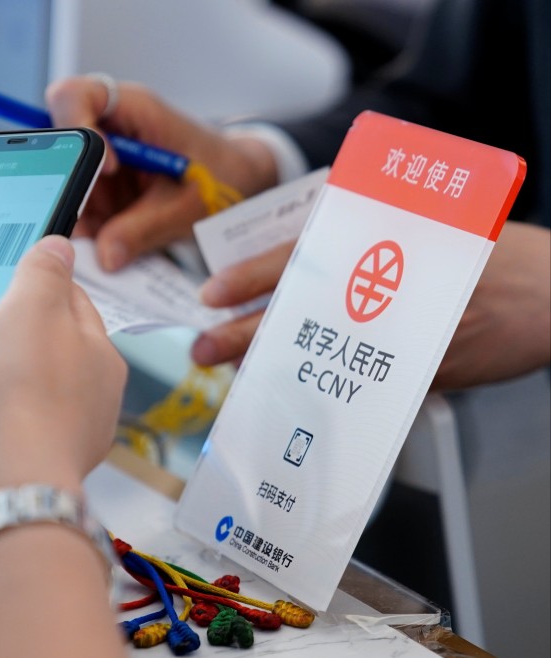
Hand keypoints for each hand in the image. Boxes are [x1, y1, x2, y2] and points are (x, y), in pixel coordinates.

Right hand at [0, 235, 126, 540]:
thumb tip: (62, 247)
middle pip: (47, 353)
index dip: (41, 287)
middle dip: (11, 338)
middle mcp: (88, 404)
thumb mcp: (32, 304)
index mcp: (102, 360)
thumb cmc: (21, 387)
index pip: (77, 306)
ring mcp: (54, 442)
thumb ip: (45, 271)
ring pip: (18, 395)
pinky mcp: (18, 471)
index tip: (7, 280)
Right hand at [45, 75, 277, 270]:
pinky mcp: (103, 193)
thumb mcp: (188, 206)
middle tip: (92, 221)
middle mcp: (110, 131)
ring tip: (110, 240)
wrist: (241, 191)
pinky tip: (113, 246)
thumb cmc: (223, 179)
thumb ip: (145, 229)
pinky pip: (81, 210)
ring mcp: (102, 164)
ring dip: (81, 217)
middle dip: (70, 187)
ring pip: (65, 186)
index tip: (108, 167)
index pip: (76, 95)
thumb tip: (105, 255)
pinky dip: (91, 232)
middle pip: (61, 147)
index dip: (78, 126)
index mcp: (133, 110)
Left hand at [190, 222, 550, 391]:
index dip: (251, 275)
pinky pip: (362, 381)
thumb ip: (365, 242)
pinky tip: (295, 398)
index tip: (213, 293)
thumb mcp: (424, 225)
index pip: (300, 253)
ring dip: (273, 362)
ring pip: (322, 347)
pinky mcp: (424, 366)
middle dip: (243, 330)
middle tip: (204, 346)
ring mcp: (404, 325)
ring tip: (232, 375)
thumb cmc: (487, 255)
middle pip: (297, 307)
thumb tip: (303, 269)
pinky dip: (326, 389)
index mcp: (382, 234)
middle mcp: (388, 278)